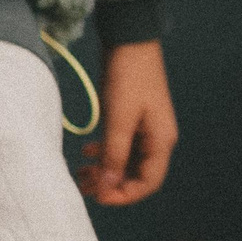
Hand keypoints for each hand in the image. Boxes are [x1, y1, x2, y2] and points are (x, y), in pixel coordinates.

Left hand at [78, 41, 177, 205]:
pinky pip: (119, 144)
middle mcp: (156, 138)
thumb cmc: (127, 78)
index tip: (98, 198)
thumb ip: (114, 152)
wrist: (129, 42)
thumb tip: (109, 185)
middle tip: (83, 187)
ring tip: (80, 174)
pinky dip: (103, 151)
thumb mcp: (119, 118)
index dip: (124, 194)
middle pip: (136, 173)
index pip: (148, 182)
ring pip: (125, 159)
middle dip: (111, 184)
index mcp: (161, 141)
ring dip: (105, 169)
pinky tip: (85, 152)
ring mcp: (144, 128)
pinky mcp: (131, 118)